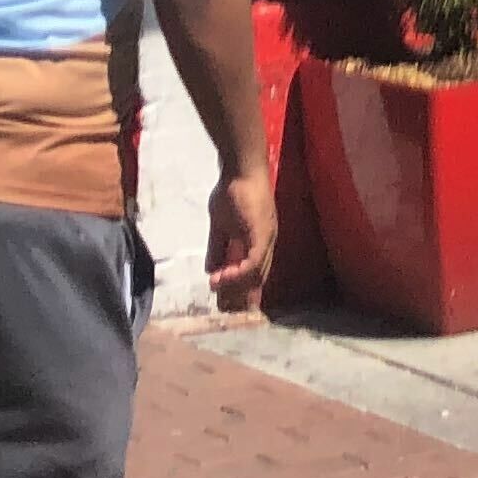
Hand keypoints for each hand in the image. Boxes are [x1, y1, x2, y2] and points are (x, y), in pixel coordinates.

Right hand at [207, 165, 275, 310]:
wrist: (240, 168)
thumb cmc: (231, 191)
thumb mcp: (219, 224)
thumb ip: (217, 247)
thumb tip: (210, 269)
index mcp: (258, 240)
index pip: (254, 272)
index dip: (243, 290)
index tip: (228, 305)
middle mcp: (267, 242)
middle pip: (258, 278)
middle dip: (240, 296)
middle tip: (223, 309)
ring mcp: (267, 238)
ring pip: (256, 273)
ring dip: (235, 286)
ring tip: (216, 292)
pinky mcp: (263, 233)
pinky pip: (254, 262)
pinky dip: (238, 274)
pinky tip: (221, 279)